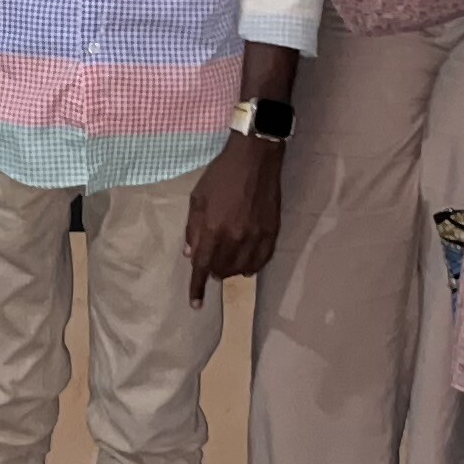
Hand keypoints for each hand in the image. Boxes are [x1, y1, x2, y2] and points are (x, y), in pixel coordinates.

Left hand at [180, 130, 284, 302]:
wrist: (255, 159)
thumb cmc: (221, 175)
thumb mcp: (198, 198)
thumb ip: (193, 229)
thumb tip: (191, 255)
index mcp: (213, 228)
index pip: (203, 267)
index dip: (198, 288)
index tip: (195, 305)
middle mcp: (235, 238)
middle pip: (223, 270)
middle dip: (214, 273)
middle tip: (212, 265)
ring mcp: (256, 237)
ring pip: (242, 270)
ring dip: (232, 270)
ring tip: (228, 262)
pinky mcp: (272, 233)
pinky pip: (261, 262)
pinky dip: (251, 267)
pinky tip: (247, 264)